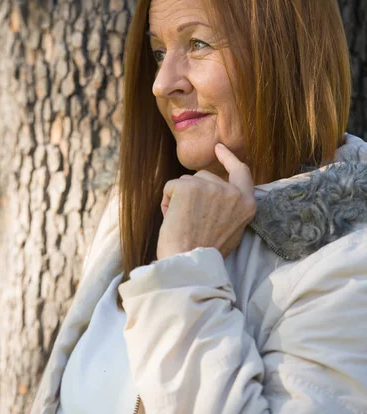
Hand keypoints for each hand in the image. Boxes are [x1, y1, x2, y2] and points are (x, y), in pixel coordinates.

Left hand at [156, 143, 255, 259]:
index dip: (228, 158)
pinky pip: (171, 186)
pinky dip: (167, 201)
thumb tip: (219, 192)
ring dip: (179, 198)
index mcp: (246, 203)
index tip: (219, 149)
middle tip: (191, 220)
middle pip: (205, 176)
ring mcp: (210, 187)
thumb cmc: (205, 252)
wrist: (189, 264)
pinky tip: (172, 219)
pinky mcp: (188, 187)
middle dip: (194, 191)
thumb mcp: (232, 229)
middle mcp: (231, 192)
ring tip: (182, 223)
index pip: (241, 171)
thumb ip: (230, 207)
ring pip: (186, 181)